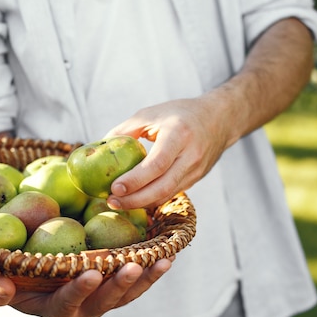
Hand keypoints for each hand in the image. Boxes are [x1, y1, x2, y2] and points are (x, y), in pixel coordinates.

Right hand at [0, 258, 173, 316]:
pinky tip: (167, 256)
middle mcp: (83, 311)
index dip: (78, 291)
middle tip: (132, 267)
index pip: (67, 304)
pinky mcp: (119, 290)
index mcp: (55, 310)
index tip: (89, 273)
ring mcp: (103, 301)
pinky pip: (139, 284)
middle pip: (104, 303)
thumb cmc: (19, 278)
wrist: (40, 276)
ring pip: (126, 295)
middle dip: (119, 286)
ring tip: (160, 262)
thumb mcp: (4, 284)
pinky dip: (153, 272)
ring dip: (144, 279)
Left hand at [104, 97, 230, 209]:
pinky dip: (152, 199)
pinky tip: (134, 200)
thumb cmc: (180, 113)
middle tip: (111, 202)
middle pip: (162, 187)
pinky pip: (171, 193)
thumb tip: (98, 147)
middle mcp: (191, 155)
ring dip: (141, 203)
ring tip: (118, 203)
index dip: (135, 180)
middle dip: (135, 199)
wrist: (219, 119)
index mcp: (179, 134)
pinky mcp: (195, 179)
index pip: (157, 164)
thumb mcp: (151, 114)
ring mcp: (196, 170)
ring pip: (167, 194)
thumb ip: (125, 131)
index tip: (114, 188)